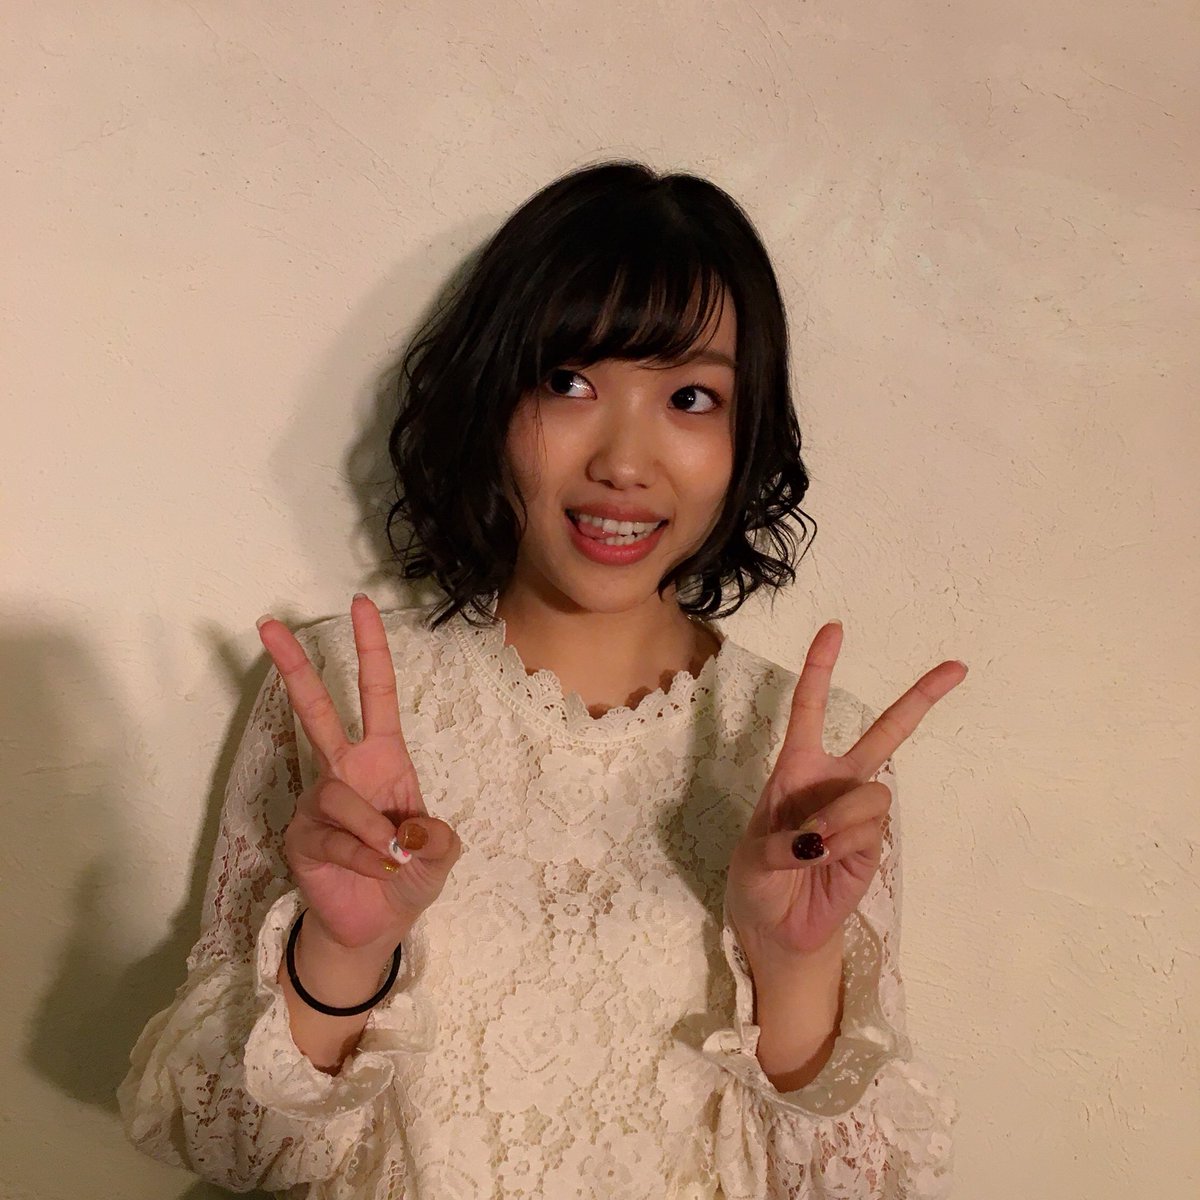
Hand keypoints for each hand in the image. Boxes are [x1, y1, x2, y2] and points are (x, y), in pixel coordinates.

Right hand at [258, 593, 462, 950]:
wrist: (373, 926)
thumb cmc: (407, 876)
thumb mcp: (440, 856)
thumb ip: (438, 840)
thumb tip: (412, 830)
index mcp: (383, 759)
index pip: (377, 694)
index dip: (371, 650)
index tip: (361, 604)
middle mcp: (346, 771)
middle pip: (315, 711)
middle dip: (295, 667)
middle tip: (269, 623)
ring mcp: (319, 802)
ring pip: (341, 796)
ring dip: (375, 832)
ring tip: (392, 860)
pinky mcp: (301, 836)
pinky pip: (335, 837)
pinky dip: (364, 858)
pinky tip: (377, 871)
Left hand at [726, 621, 966, 966]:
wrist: (776, 927)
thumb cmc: (758, 880)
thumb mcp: (753, 855)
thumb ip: (783, 841)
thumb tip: (819, 837)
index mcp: (797, 769)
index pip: (810, 710)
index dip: (821, 668)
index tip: (835, 629)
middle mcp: (835, 781)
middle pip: (885, 732)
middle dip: (920, 698)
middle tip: (957, 667)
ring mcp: (858, 812)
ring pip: (870, 792)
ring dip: (837, 818)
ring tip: (809, 849)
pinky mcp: (873, 844)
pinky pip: (868, 828)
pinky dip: (842, 842)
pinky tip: (824, 861)